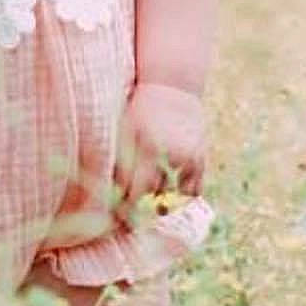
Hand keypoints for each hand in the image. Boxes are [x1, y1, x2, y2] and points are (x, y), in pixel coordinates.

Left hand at [113, 82, 205, 227]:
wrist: (172, 86)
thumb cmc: (139, 107)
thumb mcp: (124, 128)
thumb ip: (118, 160)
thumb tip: (105, 194)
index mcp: (148, 148)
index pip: (135, 194)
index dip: (125, 210)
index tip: (116, 219)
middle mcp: (171, 156)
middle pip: (154, 200)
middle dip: (140, 210)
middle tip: (130, 217)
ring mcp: (188, 159)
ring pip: (174, 199)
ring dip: (160, 203)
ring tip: (147, 202)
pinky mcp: (201, 159)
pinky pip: (192, 191)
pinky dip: (180, 197)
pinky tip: (167, 193)